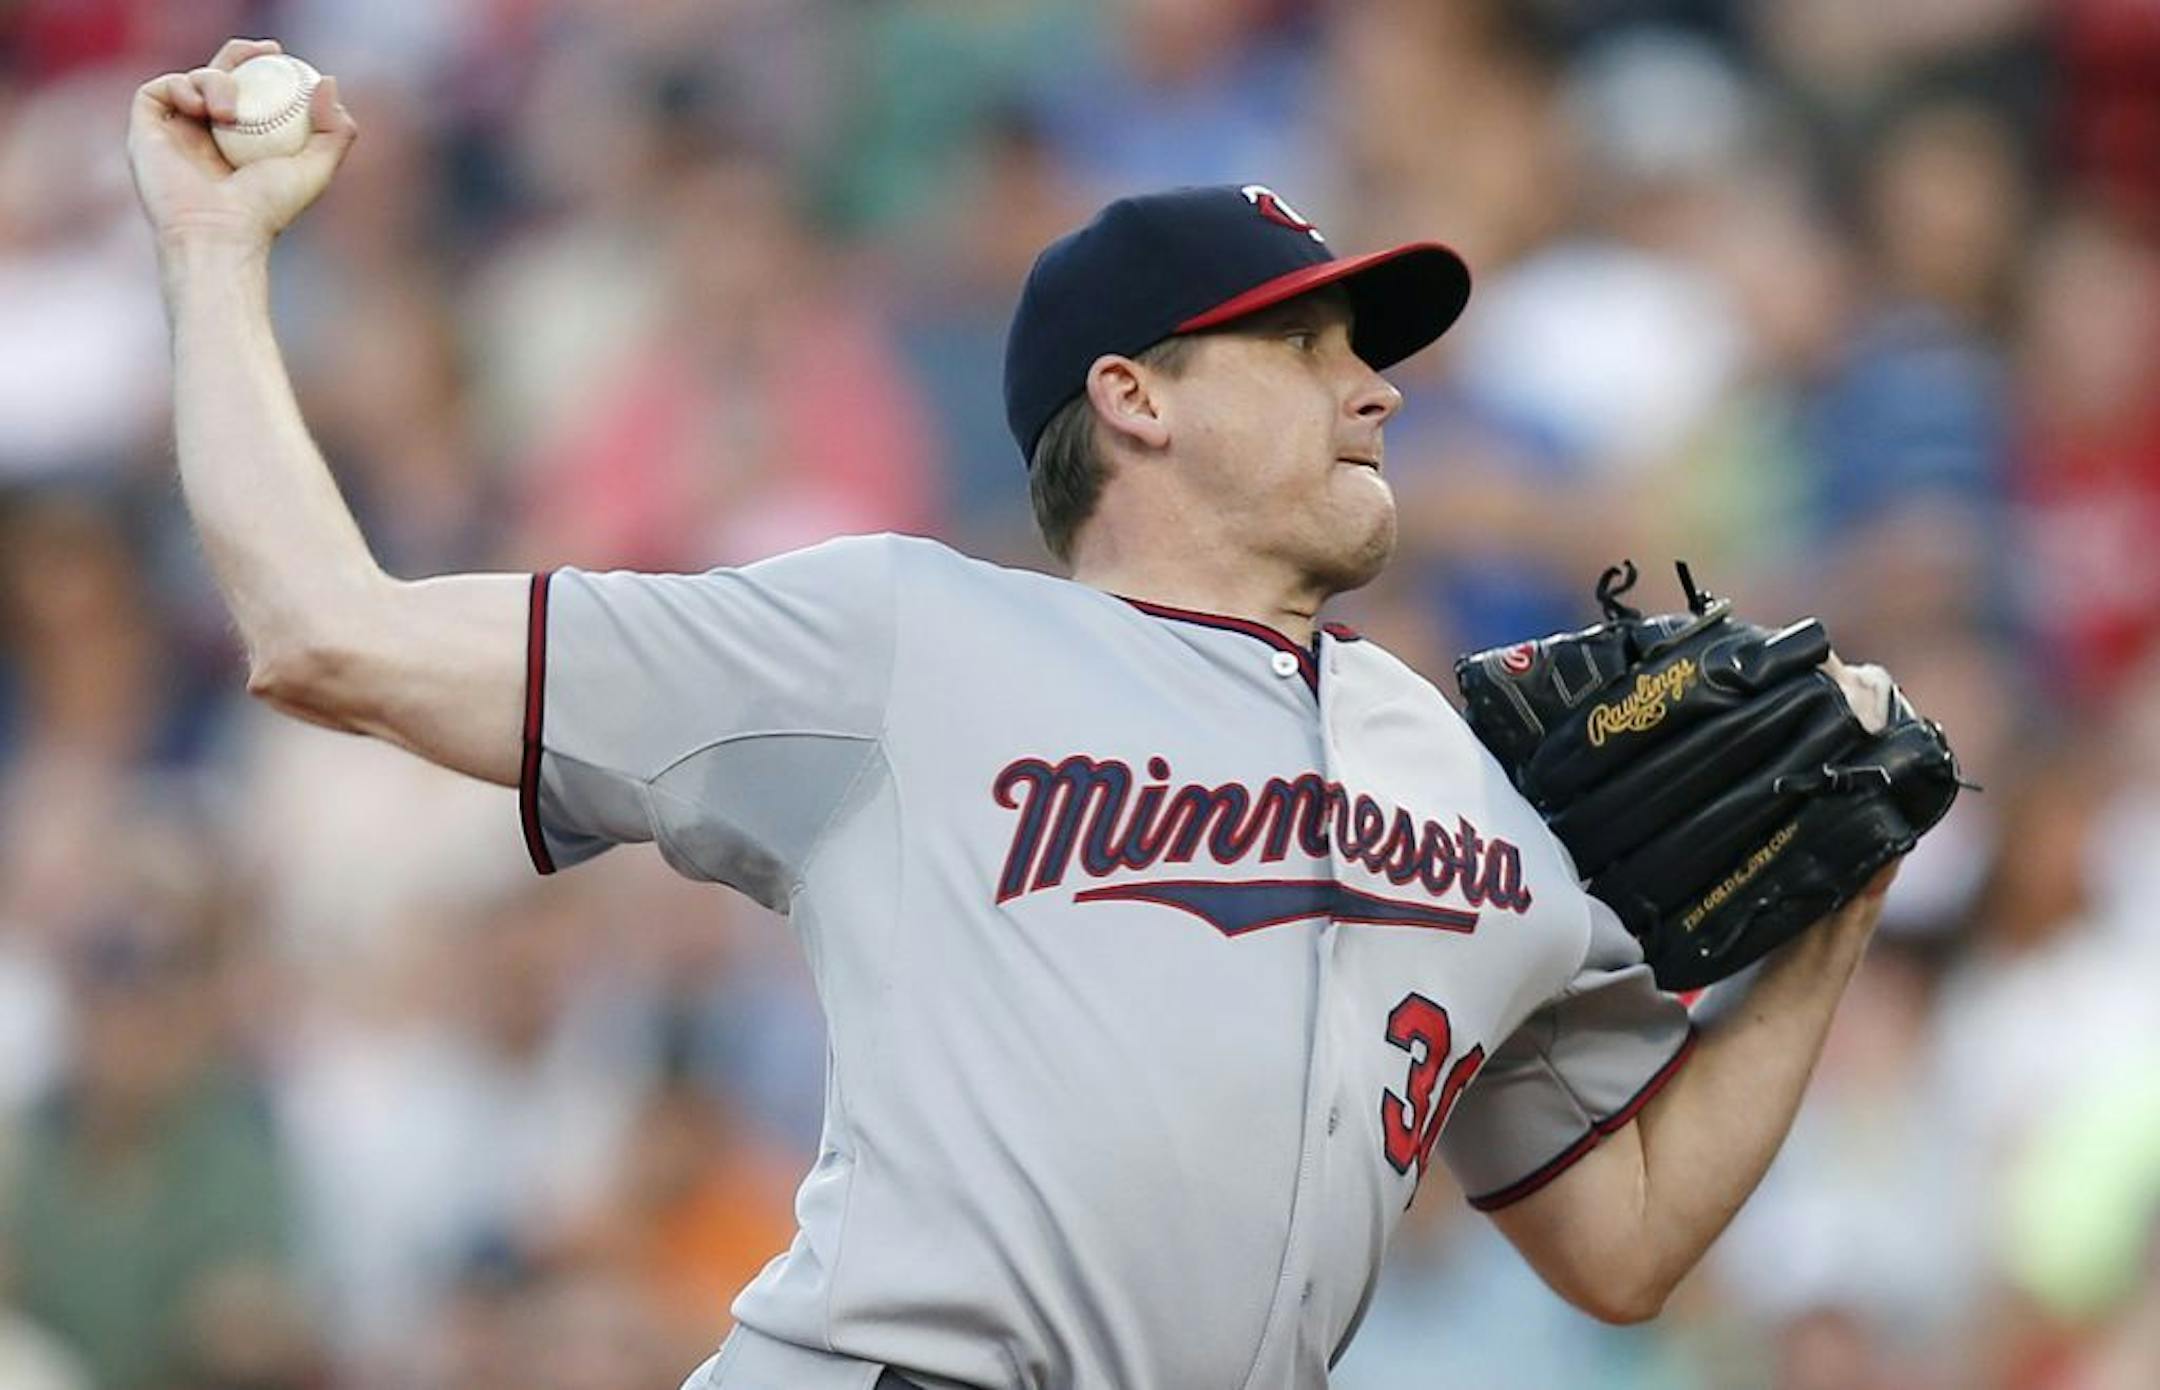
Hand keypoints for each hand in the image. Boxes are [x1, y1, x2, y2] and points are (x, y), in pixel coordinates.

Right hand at [127, 38, 357, 256]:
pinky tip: (203, 108)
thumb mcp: (315, 169)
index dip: (260, 66)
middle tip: (264, 50)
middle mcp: (205, 134)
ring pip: (192, 78)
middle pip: (217, 75)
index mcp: (240, 142)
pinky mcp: (145, 130)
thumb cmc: (267, 210)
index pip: (248, 91)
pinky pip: (160, 88)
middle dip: (238, 55)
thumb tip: (327, 80)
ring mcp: (174, 131)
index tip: (278, 53)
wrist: (221, 232)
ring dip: (215, 79)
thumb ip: (335, 130)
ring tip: (230, 113)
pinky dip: (183, 86)